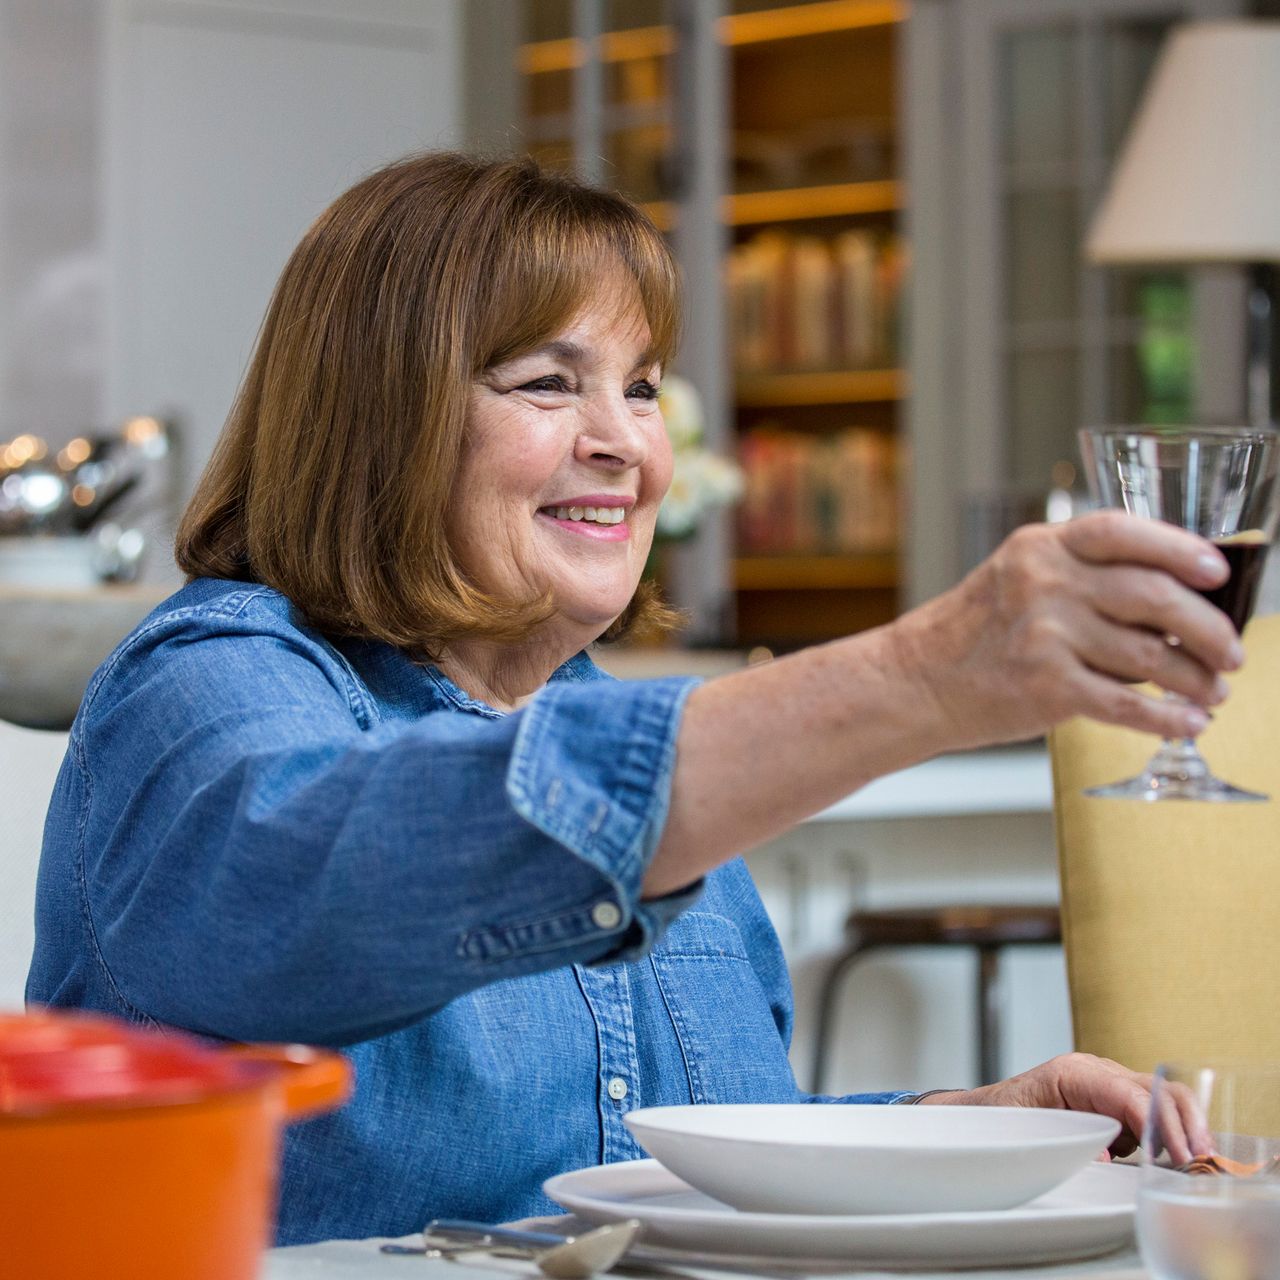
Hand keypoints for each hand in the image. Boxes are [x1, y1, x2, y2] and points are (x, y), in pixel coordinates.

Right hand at [889, 512, 1243, 747]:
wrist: (915, 681)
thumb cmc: (974, 635)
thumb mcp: (1017, 579)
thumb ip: (1083, 578)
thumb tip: (1177, 602)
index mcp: (1041, 548)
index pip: (1123, 531)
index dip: (1179, 547)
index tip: (1217, 571)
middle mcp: (1044, 584)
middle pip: (1153, 595)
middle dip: (1208, 628)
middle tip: (1231, 652)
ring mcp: (1044, 635)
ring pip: (1150, 655)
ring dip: (1196, 680)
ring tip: (1214, 692)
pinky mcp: (1045, 687)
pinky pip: (1126, 704)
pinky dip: (1167, 718)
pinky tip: (1186, 723)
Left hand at [917, 1052, 1213, 1162]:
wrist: (984, 1115)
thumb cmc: (1002, 1119)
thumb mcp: (1031, 1130)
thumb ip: (1071, 1141)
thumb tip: (1106, 1158)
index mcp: (1074, 1073)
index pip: (1130, 1094)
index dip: (1159, 1124)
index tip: (1180, 1154)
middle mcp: (1096, 1072)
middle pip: (1157, 1088)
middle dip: (1184, 1122)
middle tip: (1201, 1159)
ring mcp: (1107, 1084)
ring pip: (1162, 1096)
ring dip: (1183, 1126)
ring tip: (1196, 1160)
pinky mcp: (1113, 1101)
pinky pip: (1150, 1111)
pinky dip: (1169, 1131)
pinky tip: (1171, 1156)